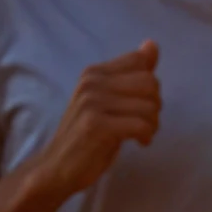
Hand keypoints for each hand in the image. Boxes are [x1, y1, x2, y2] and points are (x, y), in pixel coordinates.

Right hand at [32, 41, 160, 198]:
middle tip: (145, 123)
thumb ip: (131, 74)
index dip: (150, 86)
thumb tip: (152, 44)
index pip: (140, 61)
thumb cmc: (87, 135)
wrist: (57, 168)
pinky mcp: (96, 125)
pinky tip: (139, 142)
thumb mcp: (110, 100)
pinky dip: (146, 135)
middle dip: (155, 105)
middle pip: (150, 82)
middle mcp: (91, 82)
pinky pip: (141, 124)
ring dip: (153, 124)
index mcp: (94, 72)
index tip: (141, 104)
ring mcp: (92, 103)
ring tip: (141, 134)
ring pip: (149, 105)